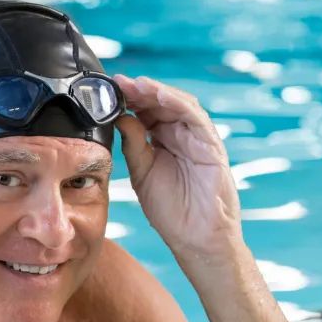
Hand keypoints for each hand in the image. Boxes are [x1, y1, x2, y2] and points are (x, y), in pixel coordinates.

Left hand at [113, 74, 241, 255]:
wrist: (195, 239)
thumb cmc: (171, 210)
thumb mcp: (143, 173)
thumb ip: (133, 145)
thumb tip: (121, 118)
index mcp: (164, 141)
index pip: (147, 112)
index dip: (130, 100)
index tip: (110, 90)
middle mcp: (182, 136)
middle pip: (162, 103)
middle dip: (140, 91)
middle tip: (119, 82)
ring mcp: (198, 139)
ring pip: (179, 105)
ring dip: (158, 91)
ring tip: (138, 84)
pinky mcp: (211, 146)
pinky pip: (196, 118)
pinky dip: (179, 103)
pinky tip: (161, 95)